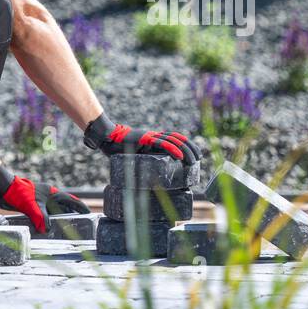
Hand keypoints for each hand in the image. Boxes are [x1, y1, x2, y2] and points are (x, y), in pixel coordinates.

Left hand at [0, 165, 88, 233]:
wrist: (4, 189)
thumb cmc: (19, 193)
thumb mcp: (32, 206)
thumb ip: (41, 218)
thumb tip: (46, 230)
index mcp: (53, 194)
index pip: (72, 201)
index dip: (81, 208)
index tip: (89, 214)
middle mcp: (49, 198)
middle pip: (65, 207)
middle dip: (72, 215)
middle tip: (80, 224)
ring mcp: (41, 202)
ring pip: (54, 212)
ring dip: (59, 220)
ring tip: (66, 230)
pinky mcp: (33, 206)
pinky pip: (44, 216)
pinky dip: (48, 222)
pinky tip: (47, 229)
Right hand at [82, 113, 198, 165]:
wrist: (108, 140)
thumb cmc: (121, 149)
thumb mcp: (139, 155)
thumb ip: (149, 159)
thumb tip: (156, 173)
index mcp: (155, 139)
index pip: (176, 139)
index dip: (188, 145)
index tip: (197, 154)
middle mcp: (155, 136)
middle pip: (178, 139)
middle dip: (191, 148)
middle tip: (199, 159)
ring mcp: (151, 136)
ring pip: (173, 140)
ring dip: (185, 150)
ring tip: (193, 160)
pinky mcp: (145, 139)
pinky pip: (162, 144)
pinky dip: (172, 149)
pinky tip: (180, 156)